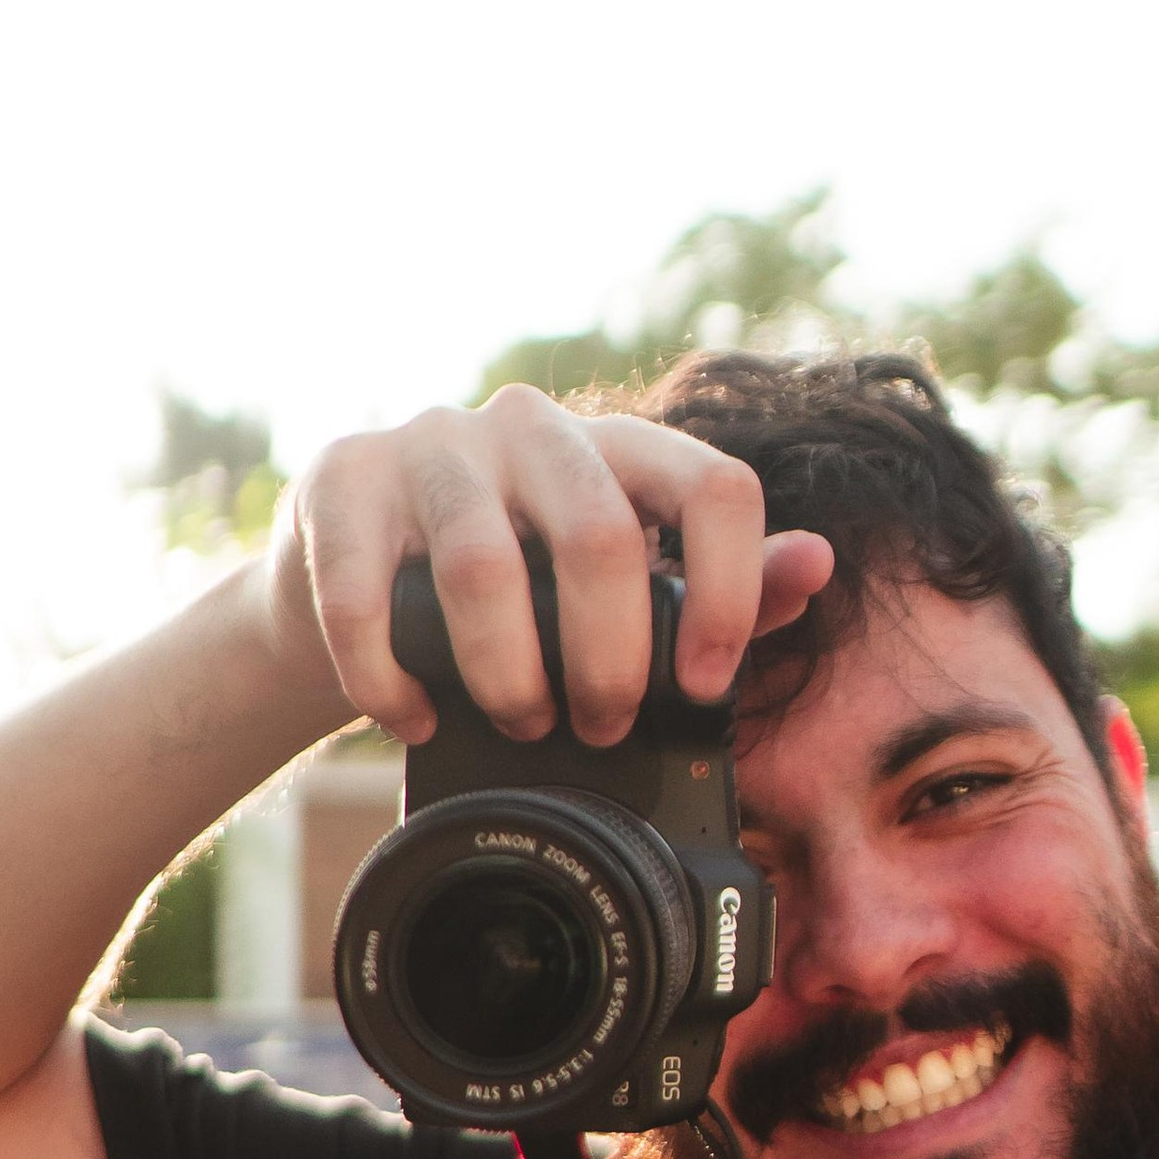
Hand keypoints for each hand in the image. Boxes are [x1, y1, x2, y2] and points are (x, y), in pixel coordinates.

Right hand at [264, 385, 834, 748]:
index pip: (714, 487)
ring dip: (507, 675)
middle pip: (599, 537)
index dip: (730, 594)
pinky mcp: (341, 484)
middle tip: (600, 730)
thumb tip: (817, 563)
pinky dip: (391, 679)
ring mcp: (431, 447)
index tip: (703, 685)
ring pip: (485, 567)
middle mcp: (531, 428)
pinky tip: (413, 717)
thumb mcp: (623, 584)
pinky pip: (364, 595)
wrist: (352, 568)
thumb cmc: (513, 587)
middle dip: (610, 663)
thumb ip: (725, 583)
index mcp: (619, 448)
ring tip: (517, 725)